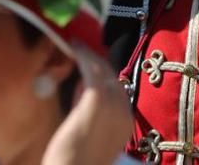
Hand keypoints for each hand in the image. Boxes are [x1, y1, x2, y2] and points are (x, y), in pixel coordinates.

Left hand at [41, 47, 133, 164]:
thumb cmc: (75, 161)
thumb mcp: (89, 131)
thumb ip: (89, 109)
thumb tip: (83, 85)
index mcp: (125, 123)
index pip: (117, 88)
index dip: (103, 72)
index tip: (90, 62)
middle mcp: (123, 112)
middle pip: (111, 75)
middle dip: (96, 61)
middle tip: (81, 48)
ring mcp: (112, 105)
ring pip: (102, 69)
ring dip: (88, 54)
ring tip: (76, 44)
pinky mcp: (95, 100)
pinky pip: (89, 69)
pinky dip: (82, 55)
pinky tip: (73, 46)